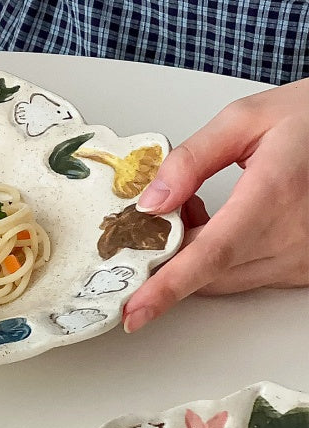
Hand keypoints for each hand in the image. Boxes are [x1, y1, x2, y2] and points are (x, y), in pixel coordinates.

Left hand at [123, 76, 308, 332]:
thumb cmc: (306, 118)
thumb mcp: (242, 120)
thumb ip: (190, 161)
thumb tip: (151, 202)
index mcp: (274, 194)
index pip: (211, 254)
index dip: (167, 286)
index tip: (135, 309)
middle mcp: (293, 237)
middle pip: (208, 273)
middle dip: (168, 252)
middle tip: (155, 213)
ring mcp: (302, 258)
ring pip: (223, 278)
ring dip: (193, 252)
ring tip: (195, 204)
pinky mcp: (304, 268)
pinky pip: (245, 274)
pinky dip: (218, 256)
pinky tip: (221, 219)